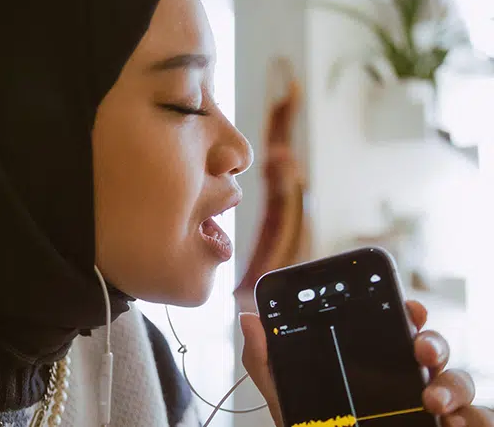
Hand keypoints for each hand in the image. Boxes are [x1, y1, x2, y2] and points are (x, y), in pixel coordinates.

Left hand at [240, 300, 493, 426]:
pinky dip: (473, 418)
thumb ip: (268, 362)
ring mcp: (431, 407)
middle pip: (432, 350)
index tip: (409, 306)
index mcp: (373, 361)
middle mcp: (406, 379)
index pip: (395, 327)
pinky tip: (453, 423)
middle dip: (434, 342)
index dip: (408, 312)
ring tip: (431, 400)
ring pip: (459, 382)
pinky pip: (477, 420)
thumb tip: (250, 318)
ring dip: (452, 384)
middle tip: (420, 348)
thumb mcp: (288, 399)